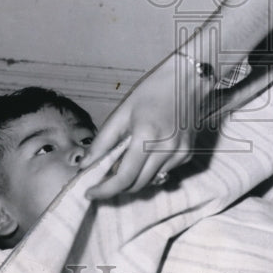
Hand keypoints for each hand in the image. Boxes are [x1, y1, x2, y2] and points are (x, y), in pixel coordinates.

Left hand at [84, 53, 203, 200]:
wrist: (187, 80)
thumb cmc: (152, 91)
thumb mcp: (123, 112)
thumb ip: (103, 141)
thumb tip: (85, 165)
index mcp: (147, 136)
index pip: (124, 177)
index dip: (105, 190)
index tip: (90, 193)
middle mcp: (166, 149)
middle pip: (137, 184)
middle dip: (116, 187)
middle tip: (101, 180)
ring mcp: (180, 154)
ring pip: (150, 181)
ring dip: (132, 180)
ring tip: (121, 164)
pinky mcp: (187, 155)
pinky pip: (163, 173)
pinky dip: (148, 171)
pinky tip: (143, 155)